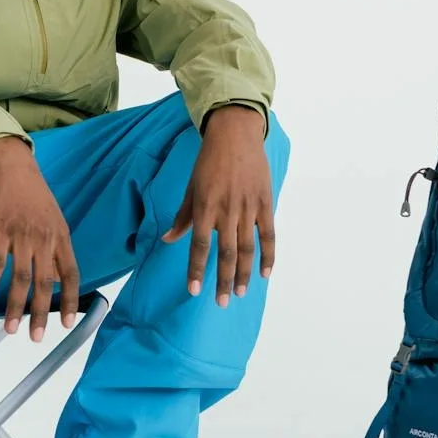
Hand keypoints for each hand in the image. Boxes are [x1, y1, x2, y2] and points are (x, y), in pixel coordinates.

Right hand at [0, 136, 80, 340]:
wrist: (8, 163)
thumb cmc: (30, 191)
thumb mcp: (52, 216)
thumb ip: (53, 245)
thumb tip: (51, 276)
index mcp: (60, 235)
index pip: (70, 274)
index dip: (71, 300)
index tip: (68, 323)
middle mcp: (44, 238)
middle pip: (45, 283)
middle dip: (41, 313)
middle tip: (36, 338)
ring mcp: (21, 235)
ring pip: (21, 279)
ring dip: (15, 307)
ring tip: (11, 329)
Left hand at [163, 104, 273, 305]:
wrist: (235, 135)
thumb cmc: (208, 161)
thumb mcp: (191, 187)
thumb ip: (182, 216)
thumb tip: (168, 240)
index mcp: (205, 207)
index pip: (199, 245)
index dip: (197, 270)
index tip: (194, 290)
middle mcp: (226, 211)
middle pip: (226, 253)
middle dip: (224, 280)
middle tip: (222, 302)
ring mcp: (248, 208)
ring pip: (247, 248)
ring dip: (244, 274)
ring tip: (240, 293)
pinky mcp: (265, 203)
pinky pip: (269, 234)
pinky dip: (268, 255)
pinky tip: (265, 273)